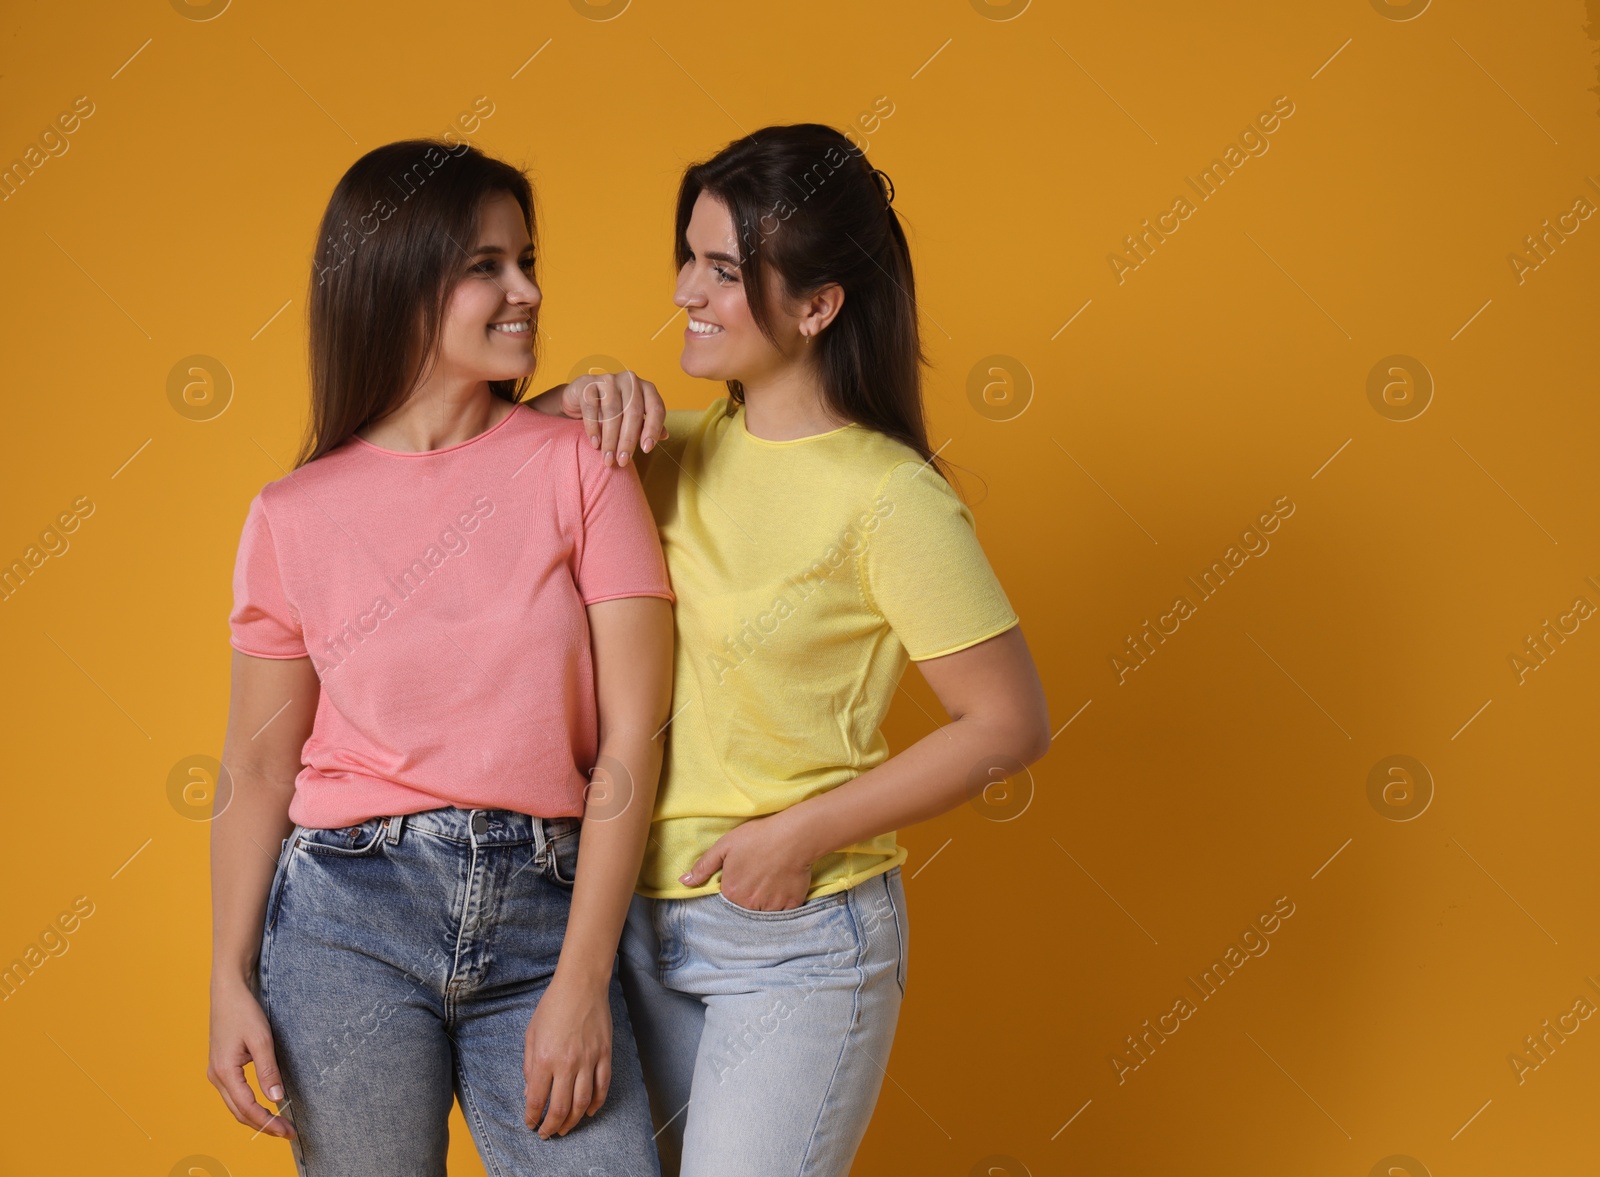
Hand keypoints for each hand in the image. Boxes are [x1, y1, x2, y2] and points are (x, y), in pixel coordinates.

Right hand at [207, 977, 295, 1140]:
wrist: (227, 992)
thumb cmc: (243, 1011)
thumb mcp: (261, 1039)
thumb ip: (268, 1070)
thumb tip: (277, 1098)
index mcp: (224, 1072)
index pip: (248, 1108)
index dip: (268, 1123)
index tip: (288, 1130)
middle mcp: (216, 1077)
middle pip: (240, 1113)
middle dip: (264, 1126)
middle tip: (288, 1132)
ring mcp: (217, 1073)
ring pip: (236, 1106)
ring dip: (256, 1118)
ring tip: (279, 1124)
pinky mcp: (221, 1068)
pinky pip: (235, 1095)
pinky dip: (249, 1106)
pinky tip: (265, 1107)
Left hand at [524, 973, 612, 1138]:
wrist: (581, 985)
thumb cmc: (553, 1006)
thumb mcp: (531, 1035)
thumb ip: (530, 1066)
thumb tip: (531, 1093)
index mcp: (545, 1058)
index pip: (537, 1099)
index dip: (532, 1117)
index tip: (531, 1124)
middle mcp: (567, 1063)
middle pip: (560, 1108)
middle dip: (552, 1126)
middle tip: (547, 1133)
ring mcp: (589, 1060)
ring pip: (582, 1103)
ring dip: (573, 1121)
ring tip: (566, 1128)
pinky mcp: (605, 1055)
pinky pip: (602, 1087)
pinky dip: (596, 1104)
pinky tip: (588, 1112)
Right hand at [560, 370, 668, 467]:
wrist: (582, 396)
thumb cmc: (613, 410)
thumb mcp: (633, 417)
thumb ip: (648, 425)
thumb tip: (665, 436)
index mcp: (646, 388)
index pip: (656, 408)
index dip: (653, 429)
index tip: (646, 449)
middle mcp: (630, 380)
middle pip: (633, 412)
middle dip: (628, 440)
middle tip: (623, 461)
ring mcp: (609, 379)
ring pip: (612, 412)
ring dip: (610, 439)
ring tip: (608, 458)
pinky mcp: (588, 384)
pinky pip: (592, 407)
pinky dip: (593, 428)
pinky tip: (595, 444)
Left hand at [679, 814, 815, 910]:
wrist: (794, 836)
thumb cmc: (758, 837)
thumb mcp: (724, 846)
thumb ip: (703, 866)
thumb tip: (683, 881)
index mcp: (732, 892)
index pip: (728, 898)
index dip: (734, 885)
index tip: (743, 874)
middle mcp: (750, 905)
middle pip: (745, 906)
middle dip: (749, 895)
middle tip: (758, 874)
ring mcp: (771, 907)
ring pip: (764, 910)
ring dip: (765, 900)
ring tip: (771, 878)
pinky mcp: (791, 905)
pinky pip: (783, 911)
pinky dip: (782, 902)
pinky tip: (783, 884)